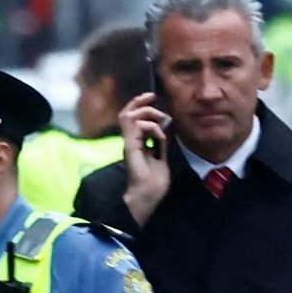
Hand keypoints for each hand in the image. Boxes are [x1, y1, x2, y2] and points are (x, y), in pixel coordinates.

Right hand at [118, 95, 172, 224]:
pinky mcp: (130, 147)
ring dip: (146, 112)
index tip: (153, 99)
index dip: (141, 106)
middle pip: (126, 113)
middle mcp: (130, 141)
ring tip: (160, 117)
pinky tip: (161, 136)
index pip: (132, 118)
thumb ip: (160, 144)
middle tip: (152, 96)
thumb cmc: (153, 182)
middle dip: (139, 101)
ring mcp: (128, 144)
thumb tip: (165, 130)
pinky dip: (151, 126)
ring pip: (128, 116)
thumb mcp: (161, 157)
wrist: (147, 196)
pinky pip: (136, 127)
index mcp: (136, 143)